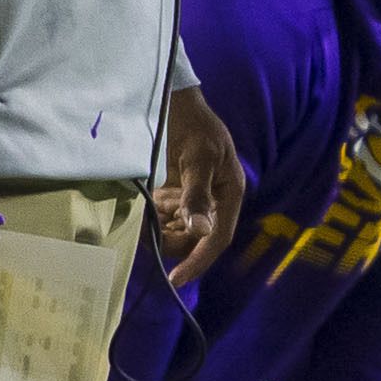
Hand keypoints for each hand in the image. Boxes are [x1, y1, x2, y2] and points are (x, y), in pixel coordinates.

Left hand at [153, 86, 245, 290]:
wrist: (175, 101)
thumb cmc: (193, 126)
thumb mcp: (197, 159)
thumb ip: (196, 196)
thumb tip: (200, 232)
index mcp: (230, 194)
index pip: (217, 238)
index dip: (198, 261)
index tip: (175, 279)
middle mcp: (215, 200)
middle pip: (195, 239)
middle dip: (172, 238)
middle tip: (150, 226)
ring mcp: (195, 197)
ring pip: (178, 230)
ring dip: (162, 227)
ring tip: (152, 206)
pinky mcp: (178, 192)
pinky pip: (167, 217)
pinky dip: (156, 216)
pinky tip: (151, 199)